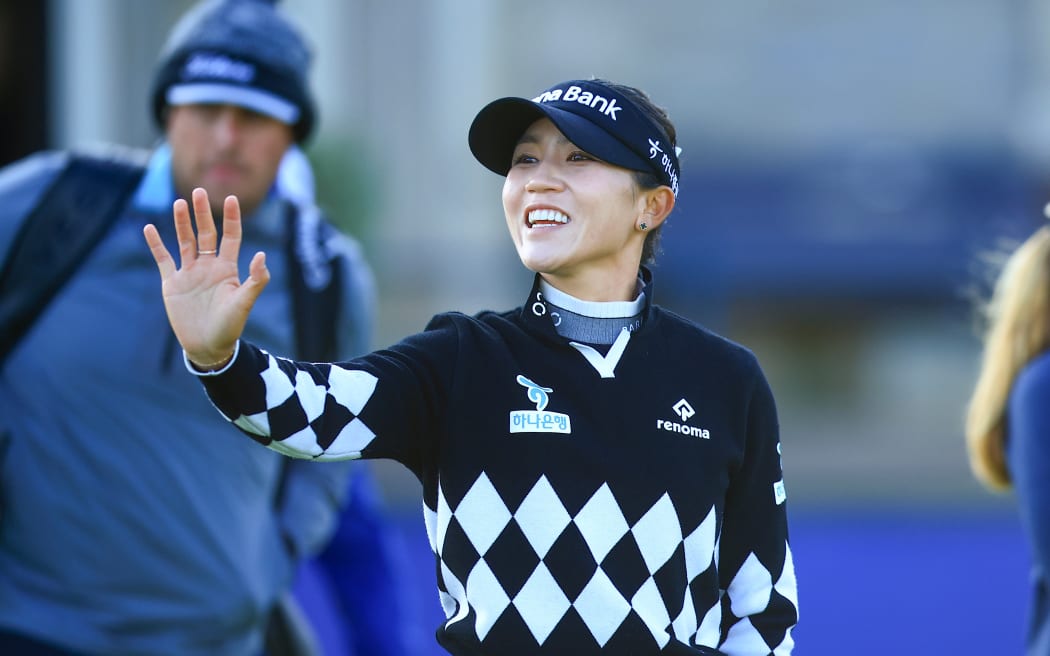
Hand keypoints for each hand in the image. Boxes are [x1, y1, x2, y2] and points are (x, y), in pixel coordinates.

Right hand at [143, 188, 269, 369]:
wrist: (207, 347)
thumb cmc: (229, 327)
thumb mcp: (244, 303)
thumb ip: (255, 280)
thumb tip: (262, 255)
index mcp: (227, 268)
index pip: (230, 237)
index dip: (231, 218)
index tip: (230, 198)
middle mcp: (208, 266)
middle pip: (205, 234)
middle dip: (203, 214)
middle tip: (199, 191)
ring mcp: (189, 273)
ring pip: (184, 241)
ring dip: (182, 223)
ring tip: (179, 203)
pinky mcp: (172, 283)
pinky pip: (163, 259)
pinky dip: (156, 244)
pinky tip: (150, 227)